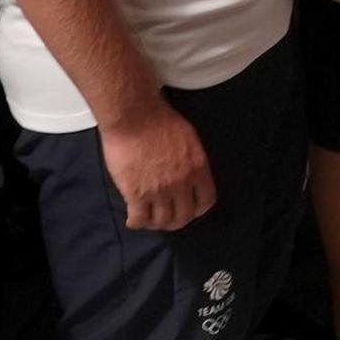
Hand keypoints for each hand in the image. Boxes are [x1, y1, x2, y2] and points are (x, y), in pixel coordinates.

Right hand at [97, 101, 215, 232]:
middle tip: (166, 220)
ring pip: (161, 221)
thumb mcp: (188, 139)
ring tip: (149, 219)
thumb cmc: (158, 120)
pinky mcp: (136, 194)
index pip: (206, 201)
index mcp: (197, 168)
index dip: (197, 210)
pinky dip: (136, 222)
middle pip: (183, 216)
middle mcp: (181, 183)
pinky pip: (140, 219)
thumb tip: (189, 174)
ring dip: (155, 224)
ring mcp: (159, 190)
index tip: (189, 210)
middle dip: (175, 222)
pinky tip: (133, 219)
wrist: (134, 116)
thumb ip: (191, 161)